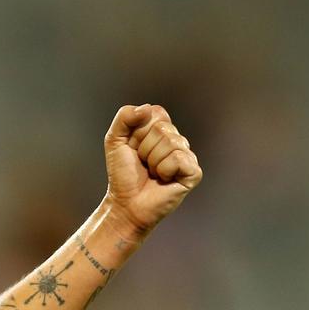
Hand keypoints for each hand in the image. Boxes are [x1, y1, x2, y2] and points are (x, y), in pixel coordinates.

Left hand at [103, 104, 202, 238]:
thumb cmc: (122, 173)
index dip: (138, 130)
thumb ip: (124, 117)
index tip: (133, 146)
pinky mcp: (193, 172)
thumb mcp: (114, 139)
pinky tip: (163, 179)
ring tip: (151, 172)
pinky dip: (164, 170)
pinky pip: (179, 159)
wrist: (126, 202)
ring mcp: (187, 156)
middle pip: (162, 128)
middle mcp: (177, 140)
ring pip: (171, 142)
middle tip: (142, 162)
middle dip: (144, 147)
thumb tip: (146, 108)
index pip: (156, 112)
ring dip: (152, 160)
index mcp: (161, 129)